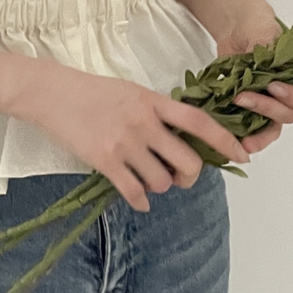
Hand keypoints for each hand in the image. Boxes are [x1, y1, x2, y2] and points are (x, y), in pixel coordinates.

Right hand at [14, 61, 251, 212]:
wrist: (52, 93)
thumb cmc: (92, 91)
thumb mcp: (132, 91)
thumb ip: (157, 110)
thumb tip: (181, 135)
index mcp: (153, 102)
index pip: (199, 122)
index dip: (224, 141)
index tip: (241, 155)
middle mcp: (143, 123)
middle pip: (186, 161)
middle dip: (189, 176)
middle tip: (180, 177)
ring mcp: (124, 143)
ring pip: (161, 181)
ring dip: (161, 186)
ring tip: (149, 178)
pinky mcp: (104, 161)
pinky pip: (134, 192)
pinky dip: (141, 201)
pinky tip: (139, 200)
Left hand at [216, 4, 292, 154]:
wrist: (237, 30)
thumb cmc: (258, 28)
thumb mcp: (264, 32)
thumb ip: (269, 49)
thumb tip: (264, 67)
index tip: (274, 86)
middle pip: (291, 114)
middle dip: (268, 109)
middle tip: (245, 97)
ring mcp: (273, 105)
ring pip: (274, 127)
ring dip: (259, 133)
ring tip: (242, 136)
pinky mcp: (253, 111)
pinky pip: (255, 130)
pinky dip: (246, 137)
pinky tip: (237, 141)